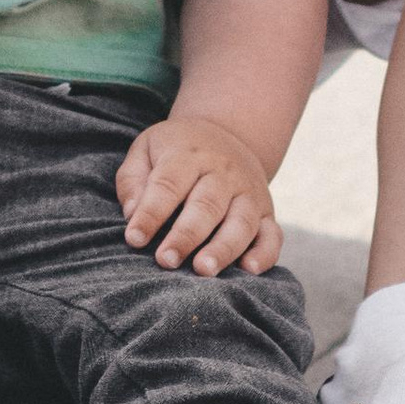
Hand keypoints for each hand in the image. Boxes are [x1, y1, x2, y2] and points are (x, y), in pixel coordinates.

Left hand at [116, 110, 282, 275]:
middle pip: (206, 205)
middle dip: (186, 235)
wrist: (227, 133)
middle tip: (166, 260)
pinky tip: (249, 270)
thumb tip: (132, 213)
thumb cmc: (177, 150)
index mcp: (188, 154)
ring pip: (241, 222)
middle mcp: (223, 172)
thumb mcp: (148, 148)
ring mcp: (248, 192)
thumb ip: (133, 179)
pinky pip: (272, 235)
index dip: (151, 213)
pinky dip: (264, 254)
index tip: (134, 239)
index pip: (168, 184)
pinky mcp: (266, 212)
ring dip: (223, 248)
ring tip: (203, 269)